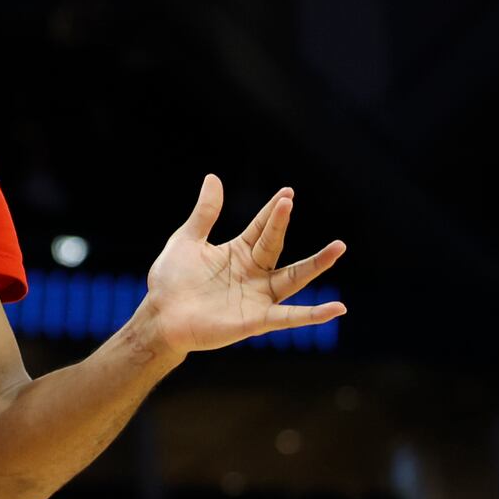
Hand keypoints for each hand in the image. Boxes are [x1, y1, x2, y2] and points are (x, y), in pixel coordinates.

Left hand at [144, 174, 346, 354]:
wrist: (160, 317)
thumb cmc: (172, 281)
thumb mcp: (187, 240)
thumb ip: (205, 213)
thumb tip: (214, 178)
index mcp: (238, 253)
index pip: (261, 229)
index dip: (273, 212)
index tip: (287, 193)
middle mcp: (253, 273)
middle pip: (275, 246)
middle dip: (283, 225)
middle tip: (292, 203)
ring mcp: (257, 297)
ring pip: (293, 278)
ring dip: (316, 265)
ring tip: (338, 248)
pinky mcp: (256, 320)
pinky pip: (290, 316)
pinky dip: (314, 314)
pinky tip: (337, 309)